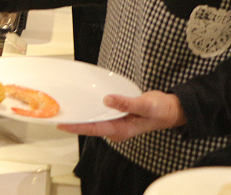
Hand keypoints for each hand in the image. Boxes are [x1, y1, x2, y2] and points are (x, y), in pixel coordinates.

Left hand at [58, 91, 185, 141]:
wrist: (170, 109)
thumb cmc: (160, 109)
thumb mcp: (144, 104)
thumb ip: (126, 103)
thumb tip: (107, 99)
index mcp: (121, 130)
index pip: (94, 129)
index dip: (78, 126)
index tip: (63, 124)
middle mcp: (117, 129)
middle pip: (91, 126)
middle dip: (76, 122)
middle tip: (59, 114)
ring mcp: (117, 123)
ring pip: (95, 120)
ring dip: (83, 115)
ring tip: (67, 109)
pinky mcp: (119, 116)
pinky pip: (102, 114)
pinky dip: (92, 109)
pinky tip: (85, 103)